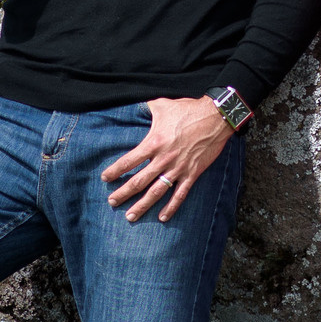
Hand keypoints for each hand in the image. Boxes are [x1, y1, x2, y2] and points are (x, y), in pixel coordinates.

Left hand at [101, 96, 232, 223]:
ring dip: (142, 205)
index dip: (115, 171)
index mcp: (153, 142)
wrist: (216, 117)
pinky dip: (171, 207)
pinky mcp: (192, 174)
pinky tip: (162, 218)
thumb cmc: (188, 109)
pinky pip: (179, 195)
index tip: (105, 178)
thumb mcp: (162, 105)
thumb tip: (134, 103)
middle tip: (112, 202)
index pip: (129, 161)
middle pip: (139, 181)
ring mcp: (178, 168)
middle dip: (123, 193)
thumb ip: (145, 107)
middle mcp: (163, 159)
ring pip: (156, 192)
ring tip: (130, 216)